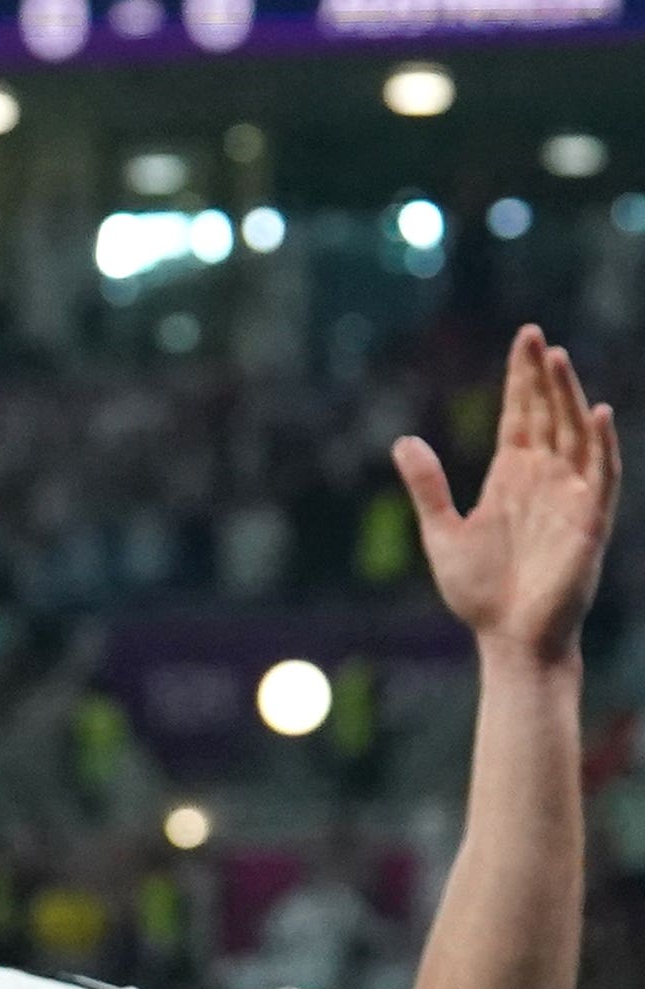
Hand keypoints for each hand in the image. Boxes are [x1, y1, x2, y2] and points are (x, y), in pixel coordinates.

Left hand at [403, 325, 619, 665]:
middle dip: (544, 375)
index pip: (521, 413)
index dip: (521, 377)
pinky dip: (601, 443)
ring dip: (570, 397)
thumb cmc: (479, 591)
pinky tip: (596, 413)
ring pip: (575, 432)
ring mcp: (570, 494)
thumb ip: (427, 487)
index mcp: (511, 475)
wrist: (507, 637)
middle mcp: (544, 476)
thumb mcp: (441, 532)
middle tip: (537, 336)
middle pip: (548, 413)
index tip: (524, 338)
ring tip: (559, 359)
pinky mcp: (589, 519)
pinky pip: (601, 473)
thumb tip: (402, 441)